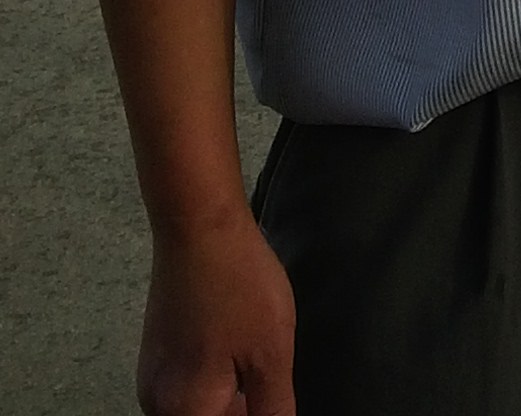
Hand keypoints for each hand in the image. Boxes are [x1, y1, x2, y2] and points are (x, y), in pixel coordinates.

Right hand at [138, 211, 295, 414]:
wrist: (197, 222)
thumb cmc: (237, 286)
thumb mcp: (270, 353)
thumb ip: (272, 409)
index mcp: (183, 412)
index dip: (252, 415)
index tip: (269, 394)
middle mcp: (156, 403)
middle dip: (240, 410)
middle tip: (267, 377)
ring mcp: (152, 375)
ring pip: (198, 407)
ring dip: (228, 401)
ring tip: (258, 368)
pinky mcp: (157, 349)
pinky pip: (188, 386)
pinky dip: (215, 382)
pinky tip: (239, 355)